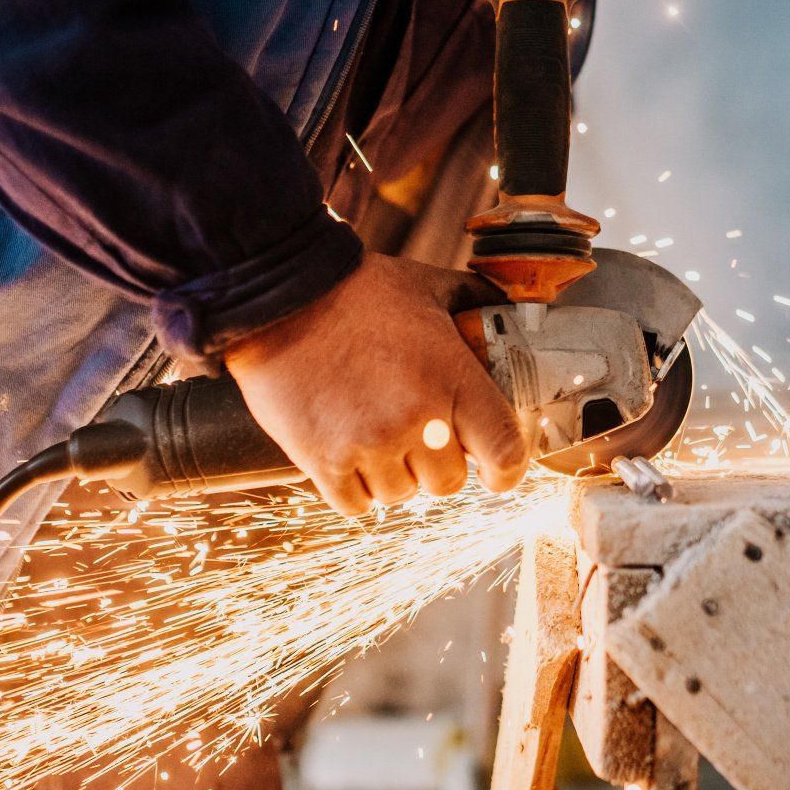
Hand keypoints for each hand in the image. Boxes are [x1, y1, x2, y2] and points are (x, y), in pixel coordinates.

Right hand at [223, 253, 527, 514]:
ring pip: (401, 495)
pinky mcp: (322, 461)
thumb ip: (474, 301)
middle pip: (448, 482)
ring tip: (380, 438)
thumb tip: (509, 310)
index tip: (496, 470)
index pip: (504, 452)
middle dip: (440, 463)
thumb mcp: (428, 285)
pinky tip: (352, 457)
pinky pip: (356, 504)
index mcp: (452, 378)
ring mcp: (368, 444)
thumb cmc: (357, 290)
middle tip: (423, 437)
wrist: (279, 296)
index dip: (506, 470)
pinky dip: (357, 488)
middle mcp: (416, 419)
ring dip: (396, 475)